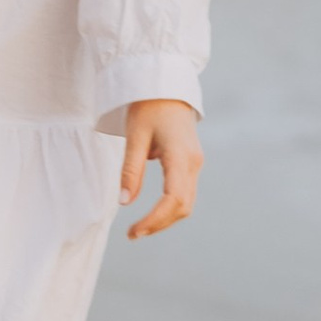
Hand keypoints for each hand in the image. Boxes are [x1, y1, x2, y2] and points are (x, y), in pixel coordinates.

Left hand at [120, 99, 201, 236]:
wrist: (166, 86)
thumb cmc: (148, 107)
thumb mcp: (135, 136)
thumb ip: (130, 170)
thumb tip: (124, 203)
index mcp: (181, 156)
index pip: (173, 199)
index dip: (155, 220)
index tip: (134, 231)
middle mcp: (193, 163)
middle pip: (182, 206)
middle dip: (159, 224)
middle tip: (132, 234)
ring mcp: (195, 163)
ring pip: (186, 203)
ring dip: (165, 219)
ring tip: (140, 228)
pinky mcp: (191, 163)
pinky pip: (185, 193)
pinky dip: (169, 208)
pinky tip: (152, 213)